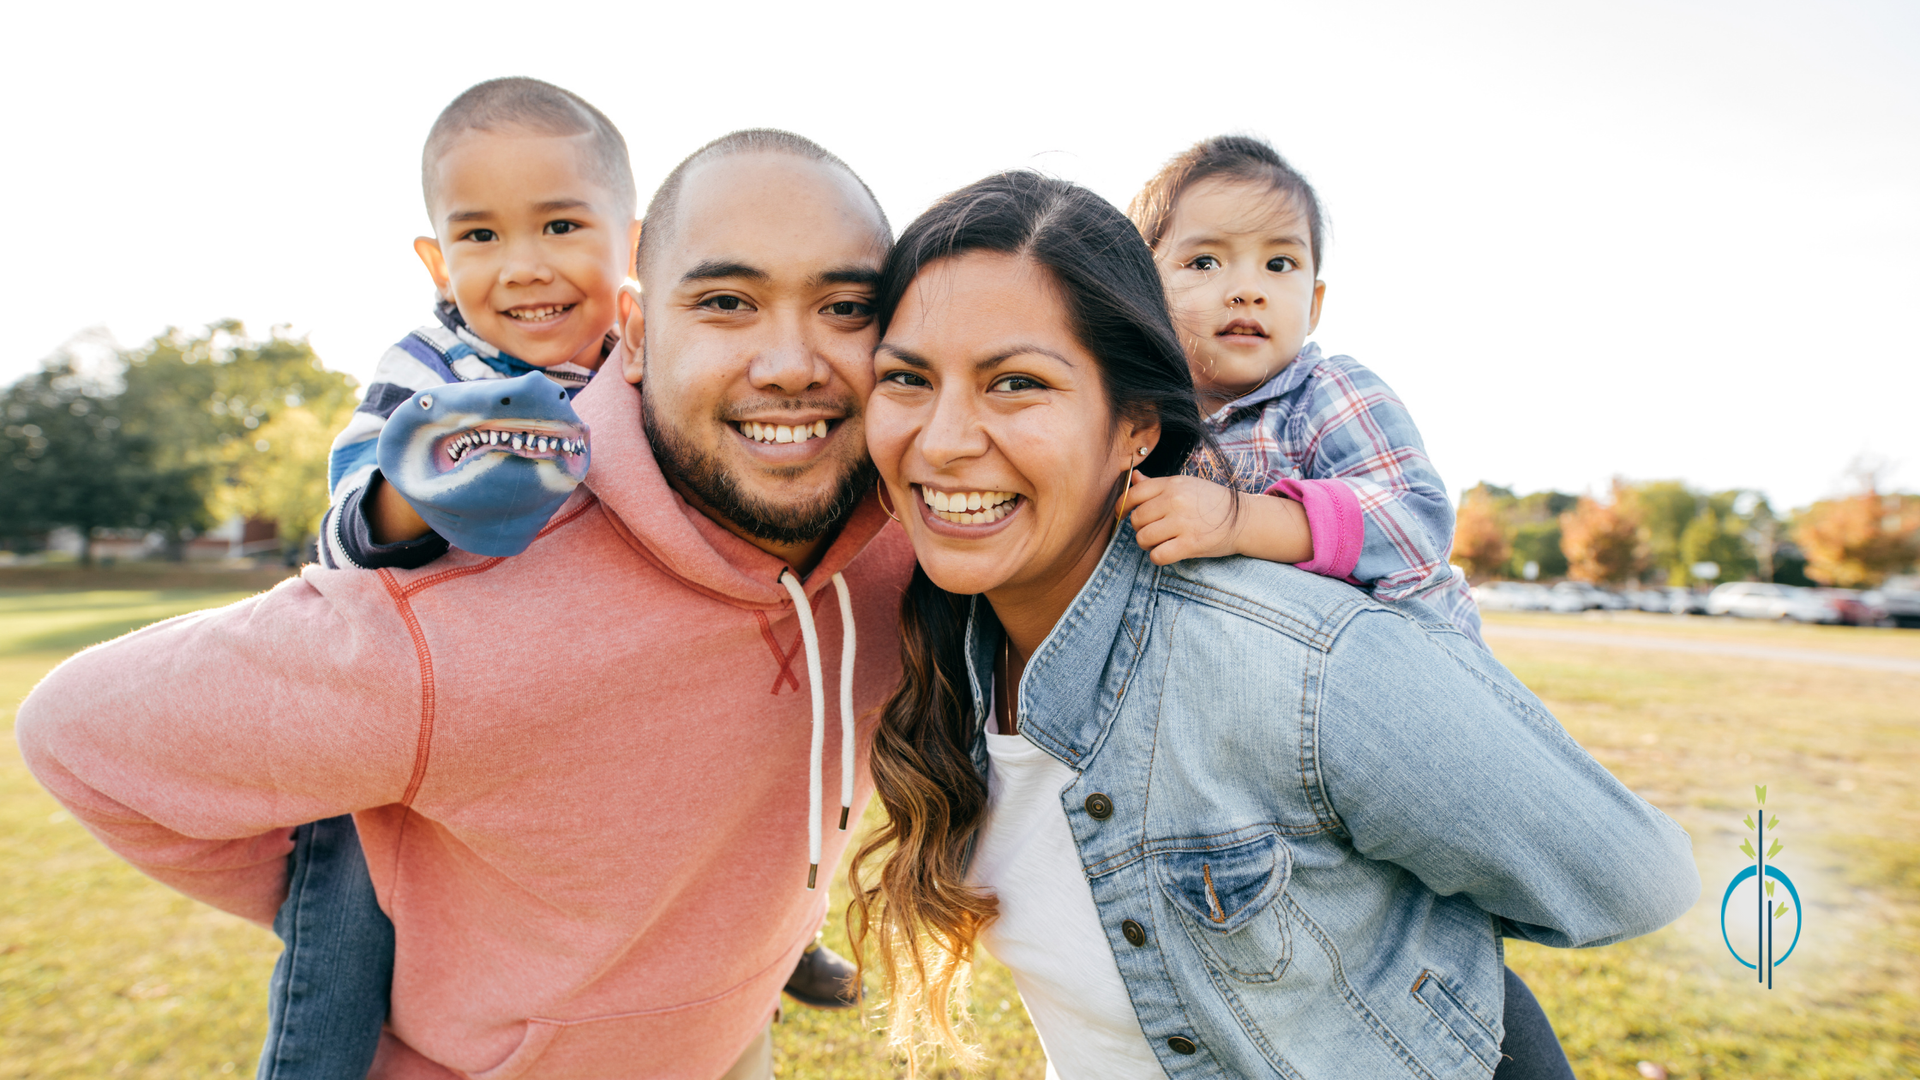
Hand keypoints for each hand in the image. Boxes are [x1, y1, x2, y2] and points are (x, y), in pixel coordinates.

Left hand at [1123, 472, 1313, 565]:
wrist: (1244, 519)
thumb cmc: (1212, 502)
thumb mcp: (1186, 484)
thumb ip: (1157, 484)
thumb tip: (1134, 478)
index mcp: (1173, 484)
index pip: (1133, 493)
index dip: (1123, 507)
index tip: (1124, 515)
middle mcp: (1175, 500)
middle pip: (1136, 519)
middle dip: (1140, 529)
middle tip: (1153, 531)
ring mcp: (1182, 522)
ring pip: (1143, 538)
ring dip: (1147, 545)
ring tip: (1160, 542)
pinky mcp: (1191, 544)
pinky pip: (1158, 555)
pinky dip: (1158, 557)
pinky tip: (1168, 552)